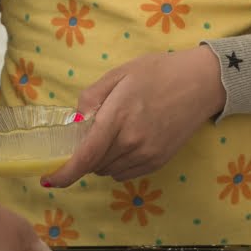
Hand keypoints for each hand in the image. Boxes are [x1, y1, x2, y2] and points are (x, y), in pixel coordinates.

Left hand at [43, 48, 224, 186]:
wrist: (202, 82)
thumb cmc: (159, 72)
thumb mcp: (120, 73)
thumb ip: (92, 97)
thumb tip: (76, 122)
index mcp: (118, 117)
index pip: (85, 156)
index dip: (64, 173)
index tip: (48, 179)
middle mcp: (132, 142)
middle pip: (94, 165)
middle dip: (85, 154)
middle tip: (94, 130)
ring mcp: (147, 154)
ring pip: (109, 171)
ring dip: (102, 160)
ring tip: (115, 133)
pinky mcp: (158, 161)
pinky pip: (126, 173)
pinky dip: (118, 164)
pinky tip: (128, 142)